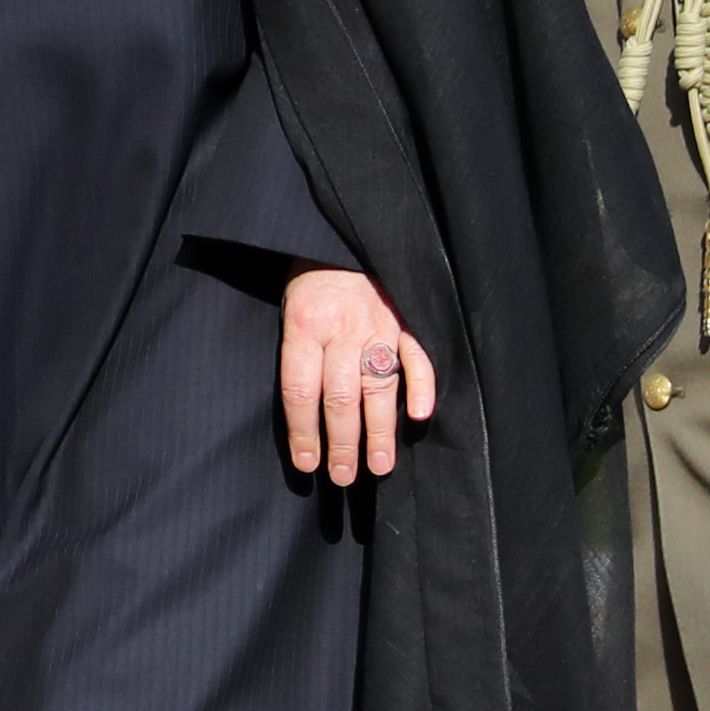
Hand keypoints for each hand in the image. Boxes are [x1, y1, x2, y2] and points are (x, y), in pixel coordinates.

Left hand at [279, 267, 436, 486]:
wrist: (341, 233)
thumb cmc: (311, 277)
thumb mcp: (289, 307)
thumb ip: (298, 352)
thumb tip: (303, 412)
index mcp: (303, 326)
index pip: (300, 391)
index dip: (304, 432)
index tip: (308, 464)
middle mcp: (341, 329)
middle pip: (341, 397)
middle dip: (343, 443)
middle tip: (345, 477)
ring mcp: (378, 324)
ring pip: (378, 386)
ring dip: (380, 430)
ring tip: (380, 466)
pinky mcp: (406, 318)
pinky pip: (417, 355)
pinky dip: (421, 385)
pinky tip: (420, 415)